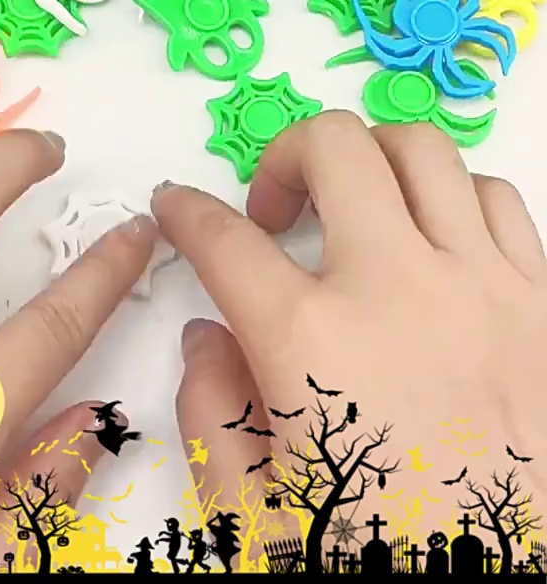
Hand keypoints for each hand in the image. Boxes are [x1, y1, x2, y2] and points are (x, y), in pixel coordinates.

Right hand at [153, 113, 546, 555]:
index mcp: (312, 345)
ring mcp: (481, 286)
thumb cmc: (386, 563)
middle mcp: (397, 290)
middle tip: (275, 209)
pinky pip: (498, 199)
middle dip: (284, 155)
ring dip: (374, 163)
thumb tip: (207, 337)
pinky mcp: (544, 301)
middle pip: (333, 147)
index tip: (177, 206)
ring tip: (359, 207)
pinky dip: (456, 197)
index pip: (224, 241)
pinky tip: (437, 241)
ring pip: (423, 151)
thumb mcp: (261, 524)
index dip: (186, 213)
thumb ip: (213, 419)